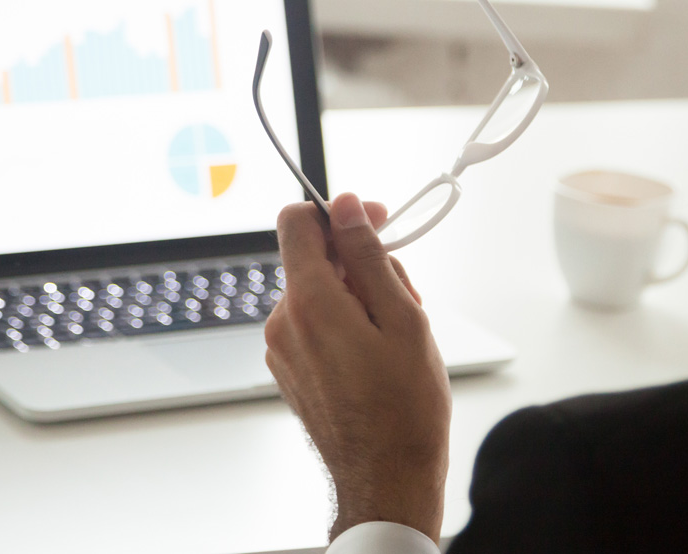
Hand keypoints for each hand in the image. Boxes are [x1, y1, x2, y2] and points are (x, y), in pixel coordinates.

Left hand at [265, 193, 450, 542]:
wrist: (387, 479)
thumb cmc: (404, 408)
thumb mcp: (402, 317)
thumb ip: (369, 255)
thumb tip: (347, 207)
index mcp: (309, 302)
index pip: (297, 222)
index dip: (338, 214)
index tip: (372, 224)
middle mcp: (283, 322)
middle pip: (315, 260)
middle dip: (360, 264)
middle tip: (405, 295)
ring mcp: (283, 349)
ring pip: (319, 294)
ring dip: (357, 297)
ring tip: (397, 335)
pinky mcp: (290, 370)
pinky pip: (314, 325)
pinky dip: (345, 324)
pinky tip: (378, 354)